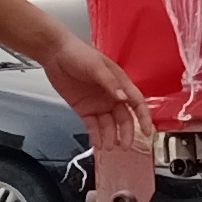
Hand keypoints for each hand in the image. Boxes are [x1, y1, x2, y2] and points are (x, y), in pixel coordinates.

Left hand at [39, 33, 156, 154]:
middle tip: (125, 146)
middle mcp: (111, 96)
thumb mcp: (96, 66)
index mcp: (120, 83)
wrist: (55, 53)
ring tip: (107, 147)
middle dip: (126, 133)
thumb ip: (109, 82)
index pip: (136, 102)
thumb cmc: (78, 53)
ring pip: (109, 125)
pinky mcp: (84, 109)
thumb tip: (122, 97)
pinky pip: (93, 126)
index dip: (143, 117)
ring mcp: (98, 104)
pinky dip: (96, 136)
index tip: (147, 131)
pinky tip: (98, 144)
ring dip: (110, 137)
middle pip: (124, 118)